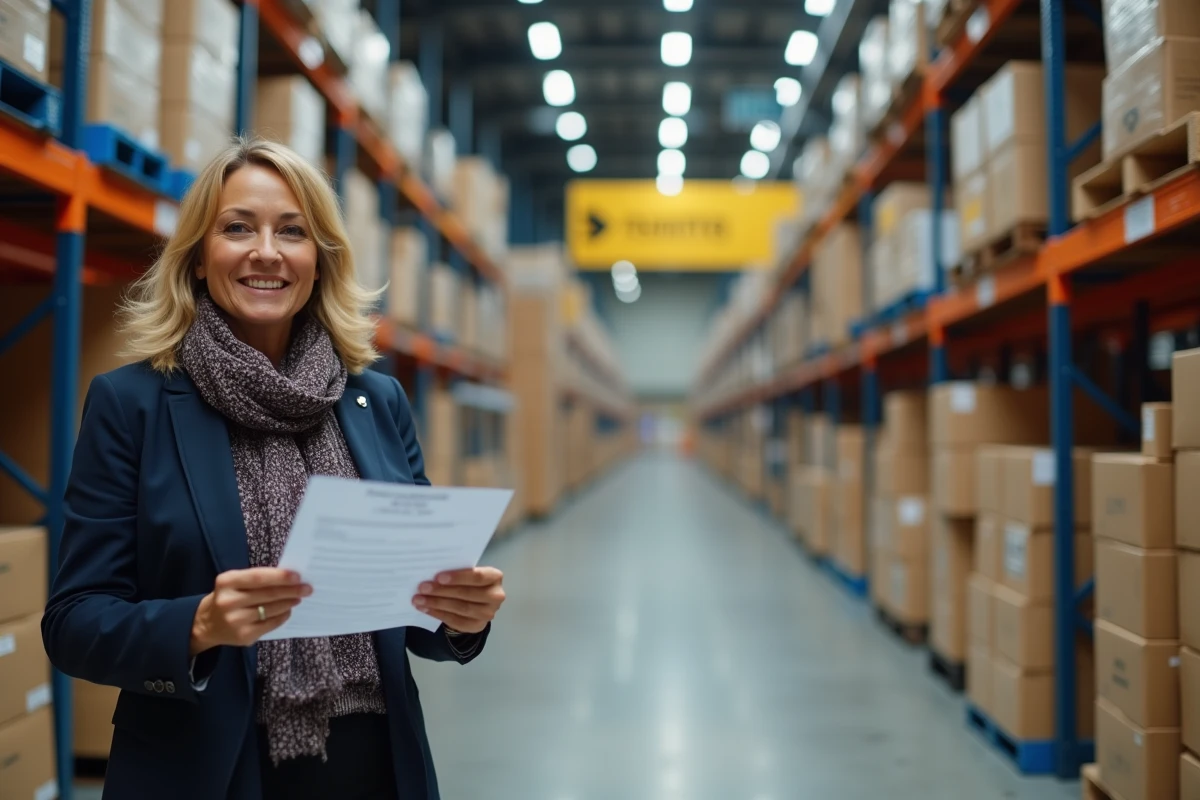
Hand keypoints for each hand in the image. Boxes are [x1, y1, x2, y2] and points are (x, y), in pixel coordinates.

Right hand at [190, 568, 311, 654]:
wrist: (207, 624)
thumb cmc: (228, 597)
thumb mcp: (235, 583)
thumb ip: (257, 579)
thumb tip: (290, 577)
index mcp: (227, 582)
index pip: (258, 577)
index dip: (280, 576)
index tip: (298, 576)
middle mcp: (228, 601)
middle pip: (267, 594)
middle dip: (291, 590)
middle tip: (307, 588)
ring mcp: (235, 620)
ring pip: (271, 609)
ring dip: (289, 603)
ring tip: (299, 597)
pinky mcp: (243, 636)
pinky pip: (270, 624)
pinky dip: (282, 616)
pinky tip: (288, 610)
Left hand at [413, 567, 504, 634]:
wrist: (477, 600)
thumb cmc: (469, 580)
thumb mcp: (467, 572)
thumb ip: (456, 570)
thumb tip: (431, 572)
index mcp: (494, 577)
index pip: (477, 577)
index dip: (458, 577)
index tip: (438, 577)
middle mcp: (495, 596)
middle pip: (466, 594)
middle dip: (442, 591)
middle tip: (422, 588)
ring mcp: (488, 613)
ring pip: (460, 608)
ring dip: (436, 603)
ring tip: (418, 599)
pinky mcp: (477, 626)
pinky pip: (455, 621)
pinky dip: (438, 614)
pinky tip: (425, 608)